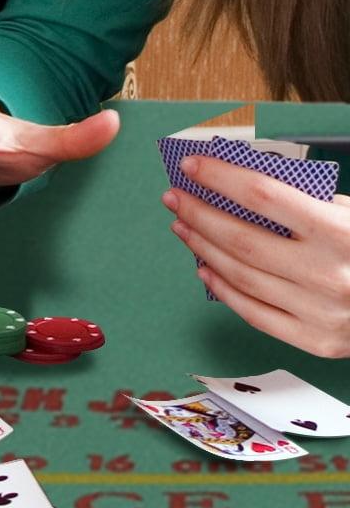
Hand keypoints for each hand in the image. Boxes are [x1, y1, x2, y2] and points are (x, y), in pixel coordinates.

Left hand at [167, 160, 349, 356]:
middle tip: (175, 197)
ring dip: (202, 248)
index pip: (263, 195)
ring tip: (184, 226)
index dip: (221, 177)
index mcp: (341, 232)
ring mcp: (321, 312)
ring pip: (241, 276)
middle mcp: (329, 274)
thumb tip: (239, 181)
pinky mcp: (316, 341)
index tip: (191, 165)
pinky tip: (204, 268)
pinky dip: (222, 288)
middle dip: (199, 213)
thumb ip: (305, 200)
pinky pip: (253, 313)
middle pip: (242, 239)